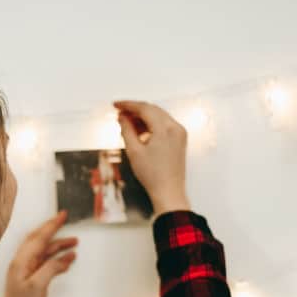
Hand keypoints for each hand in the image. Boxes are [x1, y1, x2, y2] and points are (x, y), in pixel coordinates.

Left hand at [3, 211, 77, 296]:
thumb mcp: (37, 286)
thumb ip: (50, 269)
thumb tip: (63, 257)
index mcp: (21, 261)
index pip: (38, 238)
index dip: (51, 226)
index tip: (62, 215)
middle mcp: (23, 262)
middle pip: (40, 240)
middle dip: (53, 229)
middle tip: (64, 219)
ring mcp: (27, 269)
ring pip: (45, 251)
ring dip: (59, 246)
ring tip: (73, 242)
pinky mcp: (32, 277)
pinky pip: (47, 263)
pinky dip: (58, 259)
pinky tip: (68, 259)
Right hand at [113, 100, 190, 214]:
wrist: (169, 191)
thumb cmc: (153, 176)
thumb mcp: (134, 151)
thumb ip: (126, 130)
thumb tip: (122, 117)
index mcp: (165, 128)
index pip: (144, 108)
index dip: (128, 105)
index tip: (117, 105)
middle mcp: (175, 127)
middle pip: (152, 110)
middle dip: (135, 110)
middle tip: (120, 113)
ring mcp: (179, 133)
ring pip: (159, 116)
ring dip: (143, 117)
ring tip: (127, 124)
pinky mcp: (180, 139)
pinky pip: (164, 124)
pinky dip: (152, 124)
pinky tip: (140, 131)